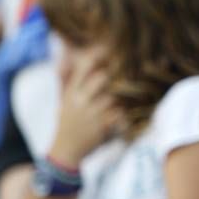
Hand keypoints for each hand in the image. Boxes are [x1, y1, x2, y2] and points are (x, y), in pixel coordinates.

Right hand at [49, 46, 120, 166]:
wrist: (65, 150)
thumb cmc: (68, 121)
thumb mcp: (64, 99)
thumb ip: (69, 78)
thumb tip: (68, 55)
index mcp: (71, 92)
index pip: (83, 68)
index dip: (96, 56)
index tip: (108, 48)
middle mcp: (80, 101)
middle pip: (101, 79)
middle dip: (115, 74)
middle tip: (130, 67)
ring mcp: (91, 114)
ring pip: (112, 96)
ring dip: (122, 93)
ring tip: (134, 87)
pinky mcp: (101, 127)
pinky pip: (118, 113)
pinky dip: (124, 110)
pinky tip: (130, 107)